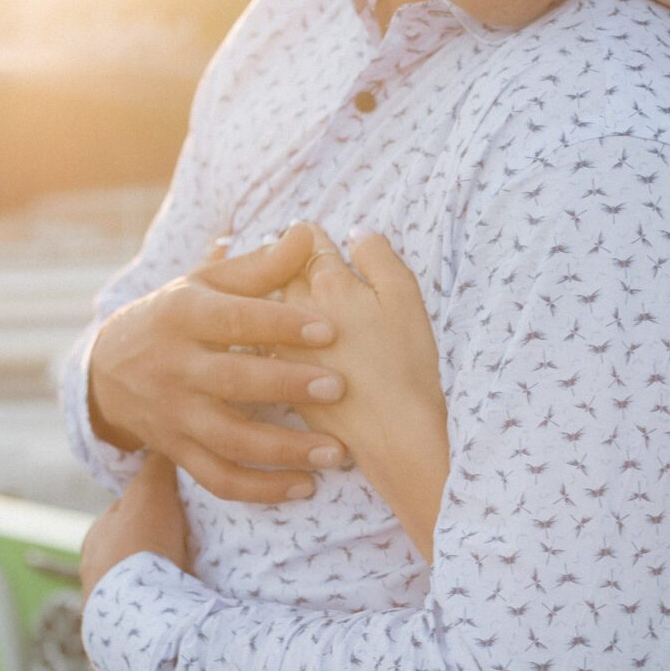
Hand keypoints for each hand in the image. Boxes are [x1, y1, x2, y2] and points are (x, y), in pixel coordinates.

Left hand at [81, 454, 190, 601]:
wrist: (140, 610)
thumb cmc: (141, 545)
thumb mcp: (151, 492)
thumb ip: (156, 467)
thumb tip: (163, 442)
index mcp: (95, 538)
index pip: (124, 516)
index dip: (150, 510)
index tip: (176, 512)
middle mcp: (93, 573)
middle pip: (129, 552)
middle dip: (153, 549)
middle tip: (186, 548)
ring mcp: (104, 608)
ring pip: (136, 585)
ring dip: (156, 582)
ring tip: (186, 581)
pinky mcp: (120, 637)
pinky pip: (143, 615)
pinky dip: (158, 609)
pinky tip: (177, 608)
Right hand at [86, 228, 348, 503]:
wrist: (109, 371)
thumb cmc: (176, 317)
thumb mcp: (205, 284)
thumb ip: (260, 267)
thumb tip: (306, 234)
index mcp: (183, 316)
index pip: (235, 320)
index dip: (281, 325)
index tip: (330, 328)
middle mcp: (176, 368)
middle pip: (233, 381)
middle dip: (287, 385)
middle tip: (340, 387)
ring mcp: (175, 415)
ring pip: (230, 440)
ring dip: (284, 450)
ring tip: (336, 452)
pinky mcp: (178, 451)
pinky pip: (219, 479)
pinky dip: (261, 489)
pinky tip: (303, 486)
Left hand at [282, 228, 450, 556]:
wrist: (391, 436)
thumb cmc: (406, 365)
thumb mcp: (405, 299)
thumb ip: (379, 258)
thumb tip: (356, 233)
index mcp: (324, 282)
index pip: (304, 240)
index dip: (310, 235)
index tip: (312, 236)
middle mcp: (289, 311)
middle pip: (275, 273)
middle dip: (283, 265)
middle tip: (292, 262)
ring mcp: (276, 348)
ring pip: (263, 313)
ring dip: (272, 307)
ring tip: (290, 309)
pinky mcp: (275, 382)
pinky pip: (264, 350)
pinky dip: (271, 343)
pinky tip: (286, 351)